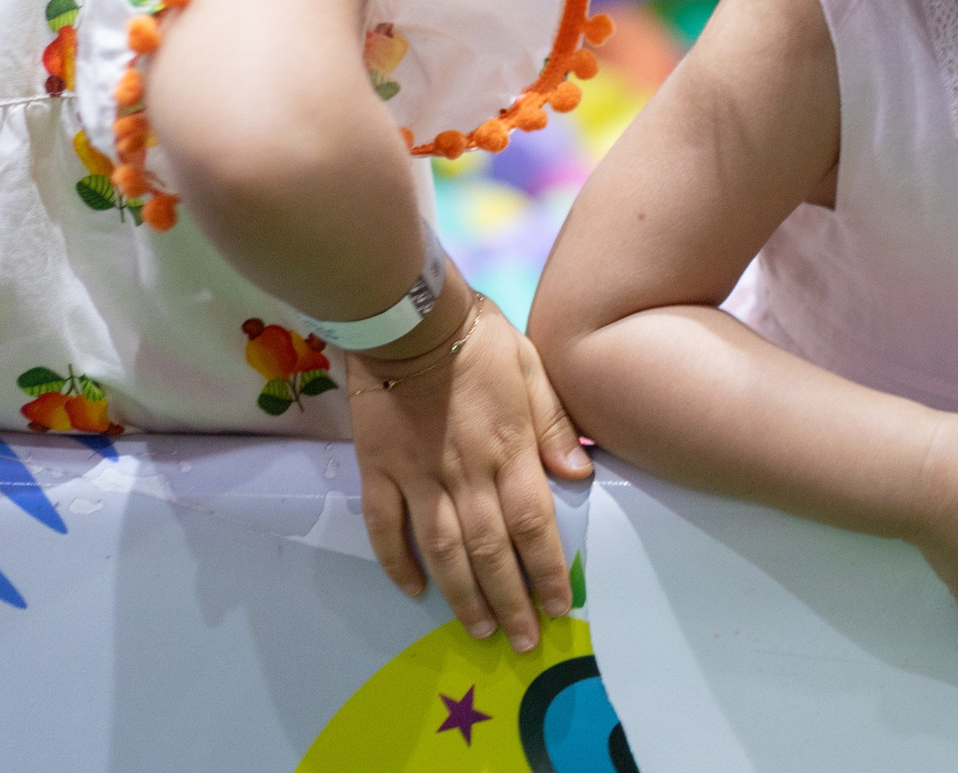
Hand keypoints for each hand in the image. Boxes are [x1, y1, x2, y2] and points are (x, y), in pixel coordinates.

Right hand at [348, 293, 595, 646]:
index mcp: (508, 450)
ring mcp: (418, 476)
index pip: (534, 526)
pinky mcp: (378, 470)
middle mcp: (465, 474)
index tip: (560, 606)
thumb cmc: (477, 338)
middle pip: (491, 552)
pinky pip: (385, 528)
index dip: (548, 572)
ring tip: (481, 630)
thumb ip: (554, 424)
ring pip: (441, 552)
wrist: (405, 317)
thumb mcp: (531, 367)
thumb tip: (579, 474)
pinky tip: (412, 591)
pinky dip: (397, 563)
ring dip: (462, 596)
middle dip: (511, 602)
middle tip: (523, 641)